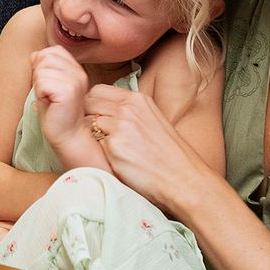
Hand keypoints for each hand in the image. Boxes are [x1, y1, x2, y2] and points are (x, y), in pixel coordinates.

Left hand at [31, 46, 93, 154]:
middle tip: (47, 94)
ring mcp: (75, 81)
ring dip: (39, 85)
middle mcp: (78, 73)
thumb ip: (43, 68)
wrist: (67, 137)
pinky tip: (49, 103)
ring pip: (42, 69)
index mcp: (76, 70)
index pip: (53, 51)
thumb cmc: (56, 114)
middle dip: (39, 75)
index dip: (42, 66)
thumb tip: (35, 54)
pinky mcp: (68, 91)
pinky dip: (40, 93)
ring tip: (49, 99)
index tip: (48, 86)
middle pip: (46, 56)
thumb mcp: (48, 85)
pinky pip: (42, 82)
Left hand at [83, 83, 217, 216]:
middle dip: (87, 117)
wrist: (183, 179)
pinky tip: (112, 160)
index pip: (98, 90)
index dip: (93, 105)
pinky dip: (97, 152)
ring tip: (106, 150)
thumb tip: (106, 112)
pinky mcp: (114, 145)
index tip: (96, 119)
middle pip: (88, 102)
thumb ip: (130, 113)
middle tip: (96, 135)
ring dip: (91, 135)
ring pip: (87, 122)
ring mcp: (120, 125)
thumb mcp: (153, 121)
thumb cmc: (169, 156)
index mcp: (138, 99)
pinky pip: (93, 143)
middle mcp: (128, 108)